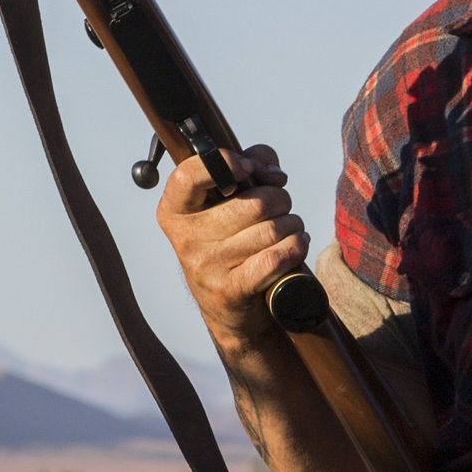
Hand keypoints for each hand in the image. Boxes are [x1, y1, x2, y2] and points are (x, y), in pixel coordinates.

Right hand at [156, 146, 303, 354]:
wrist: (227, 308)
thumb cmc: (230, 244)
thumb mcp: (225, 202)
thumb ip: (248, 167)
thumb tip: (272, 172)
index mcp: (175, 210)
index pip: (189, 174)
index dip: (225, 163)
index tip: (247, 168)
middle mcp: (186, 238)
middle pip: (254, 202)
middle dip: (280, 200)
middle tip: (280, 208)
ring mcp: (206, 266)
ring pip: (271, 229)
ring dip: (292, 225)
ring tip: (289, 230)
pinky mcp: (230, 290)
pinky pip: (275, 258)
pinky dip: (295, 247)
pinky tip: (296, 246)